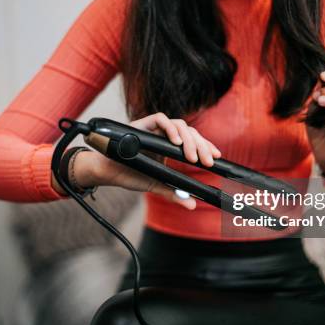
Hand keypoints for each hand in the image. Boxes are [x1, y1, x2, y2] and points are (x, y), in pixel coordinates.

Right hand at [55, 113, 220, 209]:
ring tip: (192, 157)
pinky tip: (175, 143)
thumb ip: (173, 193)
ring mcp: (154, 128)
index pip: (193, 141)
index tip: (216, 158)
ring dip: (188, 139)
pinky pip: (160, 119)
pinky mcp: (142, 124)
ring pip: (178, 124)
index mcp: (169, 146)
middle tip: (208, 161)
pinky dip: (170, 129)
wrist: (108, 172)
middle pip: (189, 132)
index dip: (206, 146)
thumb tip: (191, 205)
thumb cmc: (129, 175)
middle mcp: (164, 135)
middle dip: (201, 145)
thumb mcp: (156, 185)